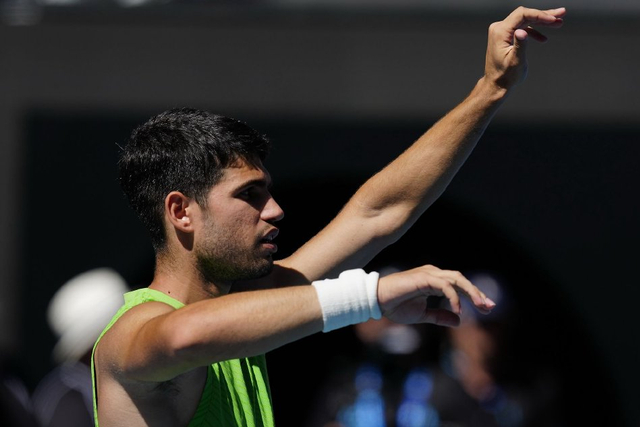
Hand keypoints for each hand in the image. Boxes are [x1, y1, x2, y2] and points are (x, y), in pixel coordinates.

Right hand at [377, 265, 494, 326]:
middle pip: (461, 280)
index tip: (487, 309)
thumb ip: (439, 316)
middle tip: (490, 308)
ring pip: (457, 279)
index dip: (474, 296)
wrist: (377, 301)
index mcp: (433, 281)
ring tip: (481, 306)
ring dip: (471, 292)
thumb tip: (458, 322)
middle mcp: (433, 274)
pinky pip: (445, 286)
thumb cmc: (395, 306)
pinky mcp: (424, 278)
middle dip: (477, 293)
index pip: (459, 286)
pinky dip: (454, 298)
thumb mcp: (422, 315)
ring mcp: (429, 274)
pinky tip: (458, 310)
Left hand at [484, 6, 565, 89]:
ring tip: (558, 23)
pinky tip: (543, 38)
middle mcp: (499, 29)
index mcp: (500, 32)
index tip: (553, 19)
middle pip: (525, 15)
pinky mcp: (506, 37)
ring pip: (525, 21)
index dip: (539, 15)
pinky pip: (522, 28)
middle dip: (544, 15)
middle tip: (562, 14)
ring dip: (542, 22)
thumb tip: (522, 31)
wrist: (497, 85)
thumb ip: (520, 45)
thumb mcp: (515, 61)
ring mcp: (502, 32)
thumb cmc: (505, 76)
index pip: (522, 14)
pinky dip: (534, 31)